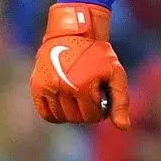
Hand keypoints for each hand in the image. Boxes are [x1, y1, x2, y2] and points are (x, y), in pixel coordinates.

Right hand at [31, 2, 130, 127]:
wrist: (73, 33)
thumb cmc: (98, 55)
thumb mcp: (115, 74)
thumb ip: (121, 102)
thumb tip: (124, 127)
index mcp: (82, 85)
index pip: (92, 116)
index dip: (100, 111)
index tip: (101, 100)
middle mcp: (62, 87)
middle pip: (76, 118)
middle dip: (86, 112)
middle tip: (90, 99)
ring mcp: (48, 86)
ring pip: (61, 117)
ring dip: (71, 113)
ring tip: (78, 98)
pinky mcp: (37, 85)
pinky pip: (45, 113)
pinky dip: (55, 115)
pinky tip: (64, 105)